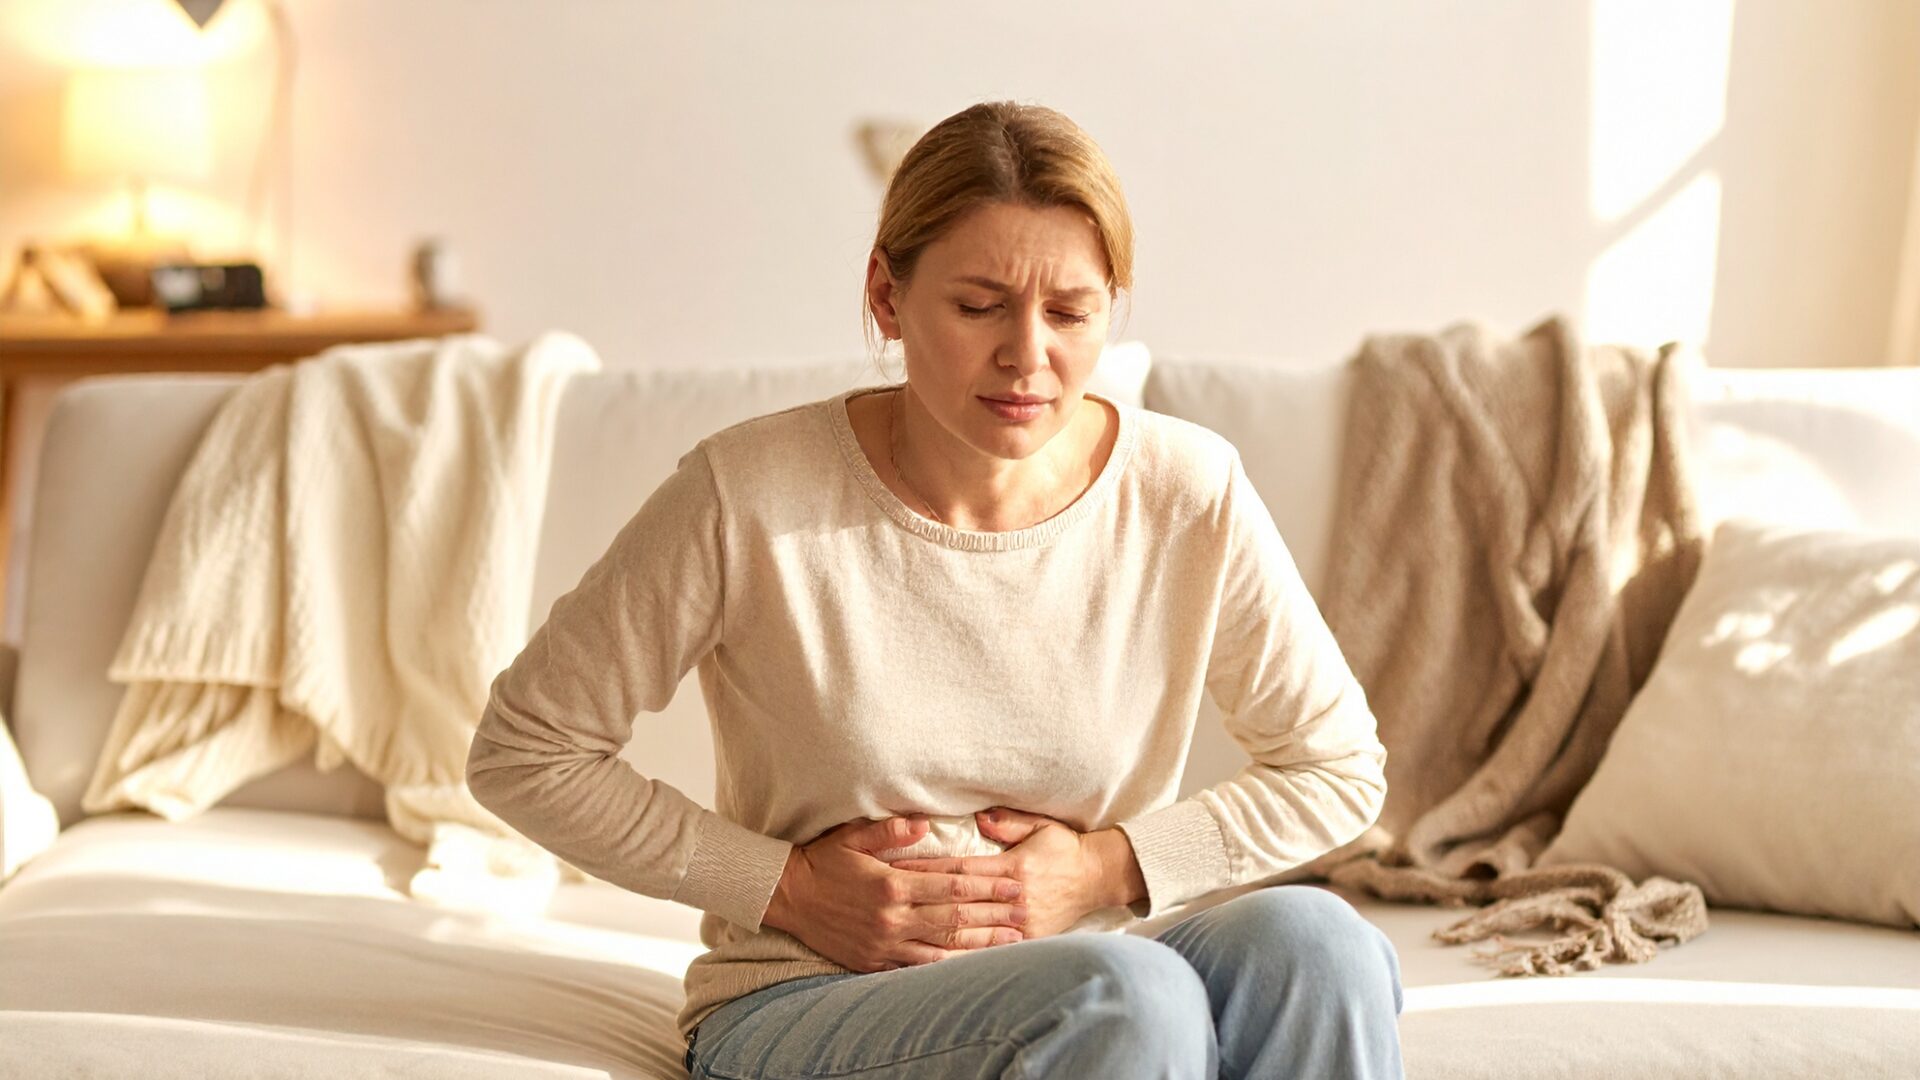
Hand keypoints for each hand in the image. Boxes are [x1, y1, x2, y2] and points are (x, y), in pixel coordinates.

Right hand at [761, 815, 1029, 972]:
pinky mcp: (874, 962)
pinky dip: (947, 964)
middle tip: (1025, 914)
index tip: (1014, 884)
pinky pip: (918, 966)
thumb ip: (890, 832)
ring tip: (1010, 942)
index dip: (987, 886)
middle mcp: (892, 918)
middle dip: (994, 915)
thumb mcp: (852, 837)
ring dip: (980, 944)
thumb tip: (925, 824)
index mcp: (892, 885)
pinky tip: (970, 964)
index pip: (952, 885)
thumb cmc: (823, 862)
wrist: (787, 898)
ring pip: (943, 946)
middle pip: (955, 917)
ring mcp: (884, 944)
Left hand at [890, 807, 1147, 939]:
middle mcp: (1015, 898)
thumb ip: (1008, 823)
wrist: (1098, 878)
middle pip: (958, 901)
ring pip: (970, 931)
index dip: (926, 870)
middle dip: (920, 899)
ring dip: (934, 931)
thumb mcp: (1041, 826)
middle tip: (884, 900)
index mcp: (1012, 868)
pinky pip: (988, 952)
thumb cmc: (1065, 847)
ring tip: (899, 932)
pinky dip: (961, 955)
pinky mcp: (1028, 942)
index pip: (958, 870)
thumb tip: (979, 818)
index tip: (894, 871)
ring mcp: (1021, 924)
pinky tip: (935, 959)